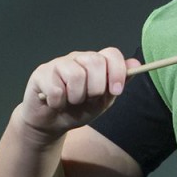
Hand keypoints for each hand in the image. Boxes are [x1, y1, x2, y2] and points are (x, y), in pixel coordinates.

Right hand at [18, 48, 138, 142]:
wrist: (51, 123)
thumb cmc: (78, 109)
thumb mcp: (104, 100)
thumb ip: (119, 83)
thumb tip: (135, 64)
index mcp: (95, 63)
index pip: (111, 54)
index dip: (117, 71)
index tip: (116, 91)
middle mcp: (78, 58)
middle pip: (95, 62)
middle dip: (96, 88)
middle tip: (89, 98)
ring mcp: (58, 64)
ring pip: (76, 75)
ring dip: (76, 97)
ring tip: (71, 102)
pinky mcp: (41, 74)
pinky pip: (56, 89)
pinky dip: (58, 103)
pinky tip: (55, 103)